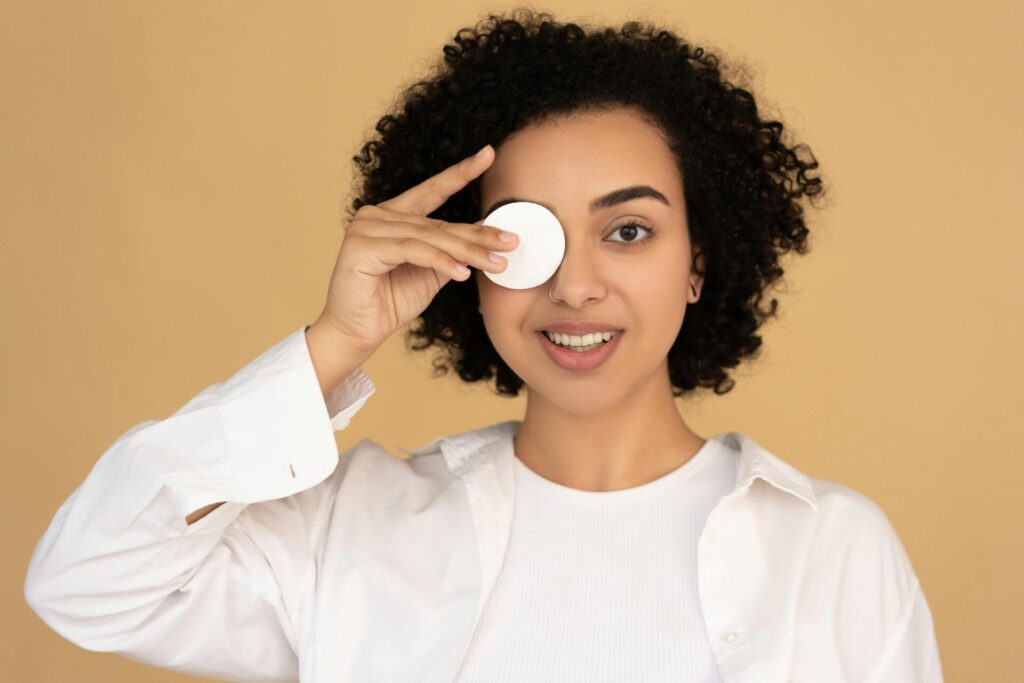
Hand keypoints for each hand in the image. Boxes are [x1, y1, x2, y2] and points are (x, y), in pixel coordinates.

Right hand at [310, 144, 517, 354]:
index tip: (488, 154)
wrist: (357, 333)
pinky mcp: (361, 247)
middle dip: (478, 235)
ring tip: (496, 263)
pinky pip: (412, 250)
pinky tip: (462, 273)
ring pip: (429, 237)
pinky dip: (440, 261)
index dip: (460, 173)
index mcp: (392, 215)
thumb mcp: (432, 271)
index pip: (431, 191)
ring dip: (466, 251)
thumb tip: (488, 229)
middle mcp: (376, 215)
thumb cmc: (390, 302)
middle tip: (511, 241)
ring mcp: (365, 228)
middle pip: (438, 223)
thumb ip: (452, 249)